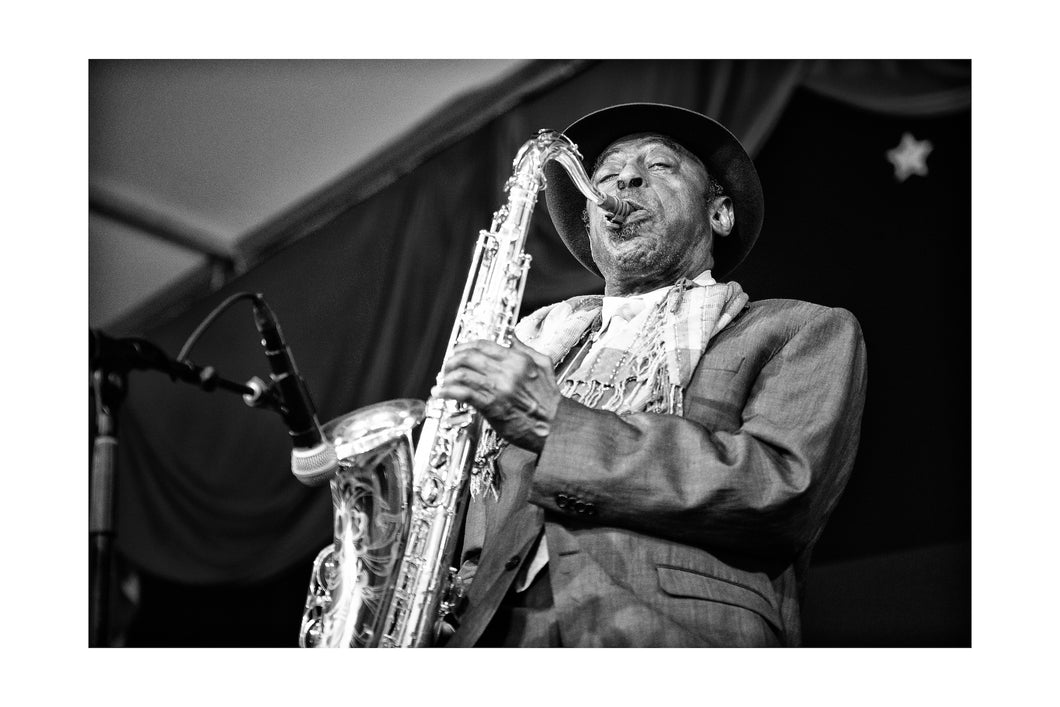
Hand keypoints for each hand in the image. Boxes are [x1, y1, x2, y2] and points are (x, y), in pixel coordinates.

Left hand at [436, 336, 559, 452]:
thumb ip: (527, 349)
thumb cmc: (550, 402)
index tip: (458, 350)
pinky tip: (441, 394)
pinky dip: (447, 392)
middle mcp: (506, 371)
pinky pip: (463, 393)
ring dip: (447, 376)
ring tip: (443, 381)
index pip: (483, 345)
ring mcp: (498, 388)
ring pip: (462, 373)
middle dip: (452, 359)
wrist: (556, 427)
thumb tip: (513, 337)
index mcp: (518, 360)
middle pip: (469, 356)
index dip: (466, 345)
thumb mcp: (544, 366)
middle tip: (448, 366)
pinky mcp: (491, 406)